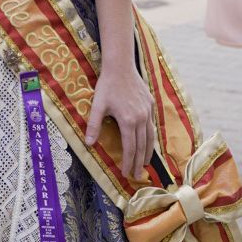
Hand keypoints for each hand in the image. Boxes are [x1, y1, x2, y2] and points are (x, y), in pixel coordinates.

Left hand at [85, 61, 155, 181]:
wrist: (121, 66)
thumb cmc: (107, 85)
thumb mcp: (97, 105)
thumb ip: (94, 125)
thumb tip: (89, 144)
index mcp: (128, 120)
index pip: (130, 147)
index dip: (128, 162)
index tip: (126, 173)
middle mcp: (141, 118)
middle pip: (142, 146)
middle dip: (139, 162)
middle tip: (137, 175)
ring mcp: (148, 111)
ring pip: (150, 137)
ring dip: (148, 152)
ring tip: (145, 163)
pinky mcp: (150, 104)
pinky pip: (152, 125)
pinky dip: (151, 137)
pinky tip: (148, 142)